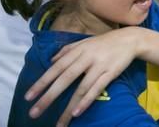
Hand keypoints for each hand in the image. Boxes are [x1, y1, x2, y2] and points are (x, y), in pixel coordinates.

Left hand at [25, 27, 140, 125]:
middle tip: (34, 112)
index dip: (41, 82)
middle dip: (48, 96)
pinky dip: (87, 101)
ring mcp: (99, 66)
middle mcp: (86, 58)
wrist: (129, 39)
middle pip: (65, 79)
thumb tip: (51, 61)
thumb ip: (67, 50)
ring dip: (68, 107)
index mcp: (77, 50)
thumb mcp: (84, 42)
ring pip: (80, 88)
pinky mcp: (110, 73)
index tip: (28, 97)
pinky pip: (97, 89)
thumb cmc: (104, 42)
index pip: (56, 68)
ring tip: (59, 122)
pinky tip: (77, 112)